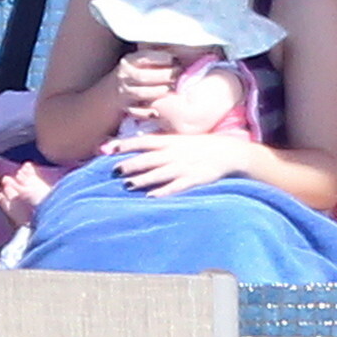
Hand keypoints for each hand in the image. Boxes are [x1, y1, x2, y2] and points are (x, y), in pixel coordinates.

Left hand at [102, 133, 249, 196]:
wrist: (227, 152)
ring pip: (158, 174)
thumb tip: (135, 146)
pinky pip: (176, 187)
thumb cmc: (198, 146)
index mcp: (169, 141)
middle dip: (130, 165)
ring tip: (127, 185)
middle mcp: (173, 153)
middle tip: (114, 171)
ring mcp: (183, 167)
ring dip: (142, 179)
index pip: (143, 141)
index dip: (126, 145)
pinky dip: (163, 191)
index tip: (109, 149)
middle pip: (148, 159)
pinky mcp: (193, 179)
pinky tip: (150, 196)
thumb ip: (158, 143)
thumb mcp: (178, 140)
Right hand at [116, 49, 178, 109]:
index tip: (173, 58)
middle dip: (163, 75)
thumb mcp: (140, 61)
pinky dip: (149, 111)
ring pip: (141, 93)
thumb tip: (179, 54)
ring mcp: (123, 93)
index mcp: (128, 61)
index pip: (142, 58)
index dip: (159, 58)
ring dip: (159, 91)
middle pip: (142, 76)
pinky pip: (138, 111)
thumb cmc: (135, 73)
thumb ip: (156, 56)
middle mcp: (124, 76)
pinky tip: (159, 109)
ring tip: (173, 88)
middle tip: (178, 74)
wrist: (112, 92)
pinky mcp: (127, 108)